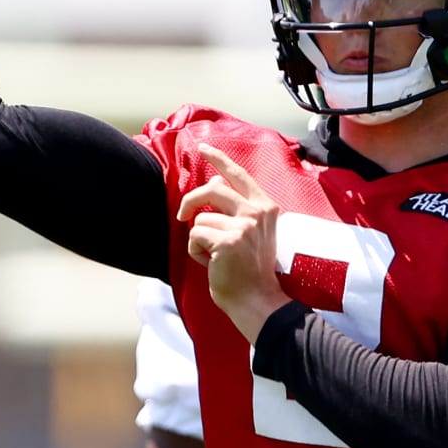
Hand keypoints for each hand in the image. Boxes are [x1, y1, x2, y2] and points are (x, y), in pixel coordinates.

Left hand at [177, 143, 290, 339]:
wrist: (258, 299)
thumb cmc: (252, 269)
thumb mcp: (255, 232)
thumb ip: (239, 206)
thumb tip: (215, 180)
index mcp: (265, 208)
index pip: (239, 175)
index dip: (219, 159)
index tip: (204, 149)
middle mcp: (256, 212)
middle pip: (213, 187)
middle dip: (191, 200)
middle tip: (182, 214)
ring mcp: (243, 226)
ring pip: (200, 217)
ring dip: (198, 238)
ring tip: (213, 256)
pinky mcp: (227, 241)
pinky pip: (195, 236)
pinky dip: (195, 252)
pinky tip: (211, 263)